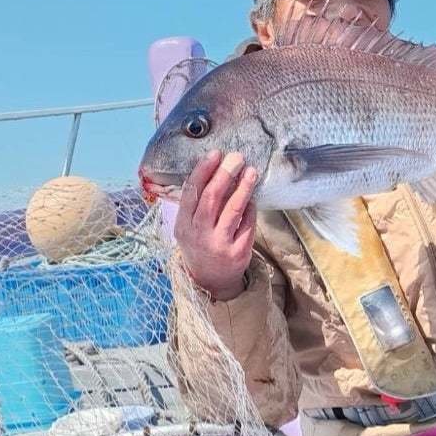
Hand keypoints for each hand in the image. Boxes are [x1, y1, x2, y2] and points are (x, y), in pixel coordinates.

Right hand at [173, 150, 257, 299]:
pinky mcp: (238, 252)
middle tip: (236, 158)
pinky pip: (247, 224)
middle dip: (225, 174)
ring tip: (251, 171)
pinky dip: (250, 208)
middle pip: (212, 198)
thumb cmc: (199, 244)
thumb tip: (214, 169)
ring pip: (233, 210)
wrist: (210, 281)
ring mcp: (219, 244)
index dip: (203, 171)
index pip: (191, 193)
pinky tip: (253, 197)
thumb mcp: (188, 227)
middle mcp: (199, 234)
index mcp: (183, 225)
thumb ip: (197, 203)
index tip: (215, 154)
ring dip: (243, 188)